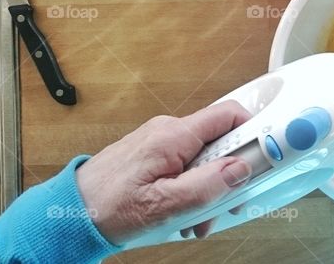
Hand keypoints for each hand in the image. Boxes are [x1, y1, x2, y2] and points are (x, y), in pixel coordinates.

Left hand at [75, 101, 252, 243]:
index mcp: (173, 136)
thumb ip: (207, 185)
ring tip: (197, 219)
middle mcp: (168, 132)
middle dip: (230, 174)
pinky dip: (192, 188)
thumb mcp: (164, 205)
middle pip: (221, 141)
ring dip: (210, 188)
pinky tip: (183, 213)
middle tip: (226, 204)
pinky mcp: (154, 156)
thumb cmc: (106, 209)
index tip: (266, 159)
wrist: (67, 216)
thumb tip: (242, 168)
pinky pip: (187, 165)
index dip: (255, 134)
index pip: (230, 115)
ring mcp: (161, 143)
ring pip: (205, 158)